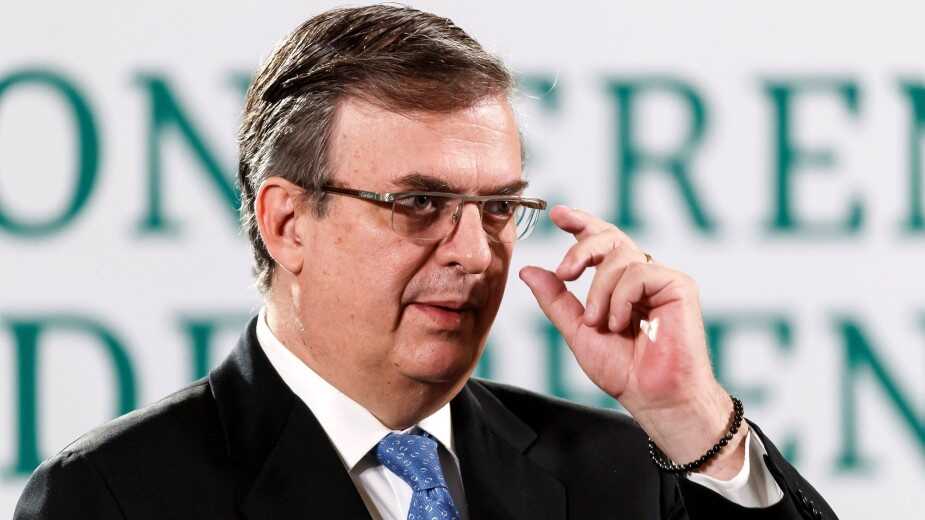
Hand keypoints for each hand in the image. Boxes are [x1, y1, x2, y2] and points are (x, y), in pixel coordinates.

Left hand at [519, 206, 746, 478]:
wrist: (653, 396)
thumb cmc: (624, 370)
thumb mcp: (577, 330)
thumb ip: (556, 299)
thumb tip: (529, 270)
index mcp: (621, 283)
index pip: (602, 241)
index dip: (581, 223)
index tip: (558, 214)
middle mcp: (643, 276)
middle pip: (610, 238)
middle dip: (582, 248)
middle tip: (565, 273)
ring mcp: (662, 279)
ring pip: (620, 258)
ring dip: (599, 292)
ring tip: (601, 323)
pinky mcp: (679, 286)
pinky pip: (639, 273)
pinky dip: (621, 298)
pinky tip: (622, 323)